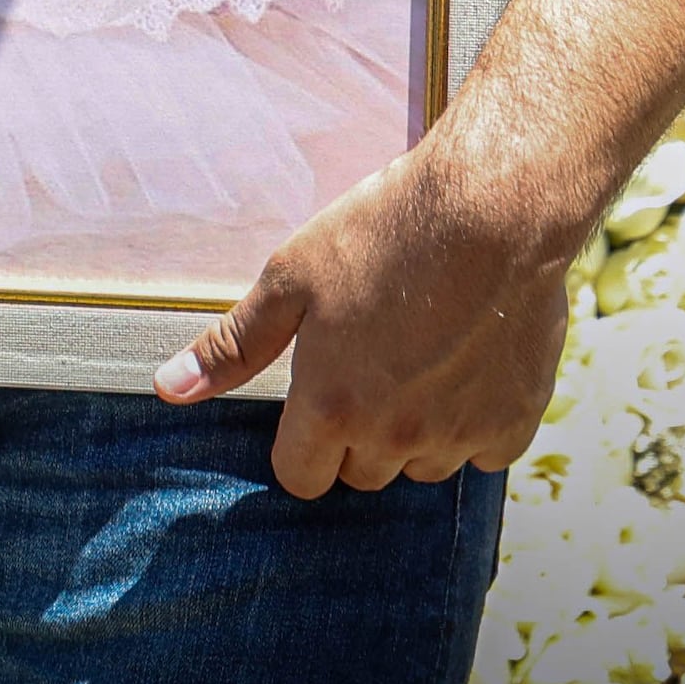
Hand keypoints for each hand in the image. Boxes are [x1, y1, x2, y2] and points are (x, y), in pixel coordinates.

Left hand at [160, 126, 578, 495]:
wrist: (494, 207)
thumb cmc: (387, 231)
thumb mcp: (292, 277)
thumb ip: (233, 345)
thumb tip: (169, 390)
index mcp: (332, 407)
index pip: (300, 477)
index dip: (302, 442)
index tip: (315, 399)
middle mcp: (395, 436)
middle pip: (362, 474)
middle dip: (358, 434)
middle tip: (371, 362)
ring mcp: (460, 434)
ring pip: (423, 466)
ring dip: (417, 433)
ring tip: (422, 357)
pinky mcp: (515, 422)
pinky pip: (484, 454)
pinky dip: (475, 422)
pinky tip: (469, 364)